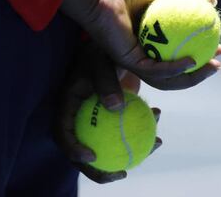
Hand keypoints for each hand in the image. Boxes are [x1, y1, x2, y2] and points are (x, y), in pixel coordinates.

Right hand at [53, 43, 161, 183]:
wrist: (109, 47)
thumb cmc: (100, 52)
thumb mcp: (100, 63)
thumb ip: (105, 82)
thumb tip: (116, 107)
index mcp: (67, 105)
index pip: (62, 133)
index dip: (73, 150)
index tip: (92, 157)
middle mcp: (80, 116)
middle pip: (85, 149)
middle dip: (102, 169)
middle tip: (123, 172)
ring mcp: (96, 118)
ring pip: (109, 142)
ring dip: (131, 149)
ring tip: (155, 144)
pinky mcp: (112, 114)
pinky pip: (125, 127)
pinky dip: (141, 126)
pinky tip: (158, 117)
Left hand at [60, 0, 220, 89]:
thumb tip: (214, 3)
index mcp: (152, 38)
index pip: (179, 52)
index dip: (202, 53)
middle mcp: (144, 52)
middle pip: (174, 72)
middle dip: (198, 73)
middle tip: (217, 64)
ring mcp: (135, 58)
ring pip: (165, 78)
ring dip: (190, 77)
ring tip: (210, 67)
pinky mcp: (127, 60)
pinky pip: (153, 70)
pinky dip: (173, 69)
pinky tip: (190, 61)